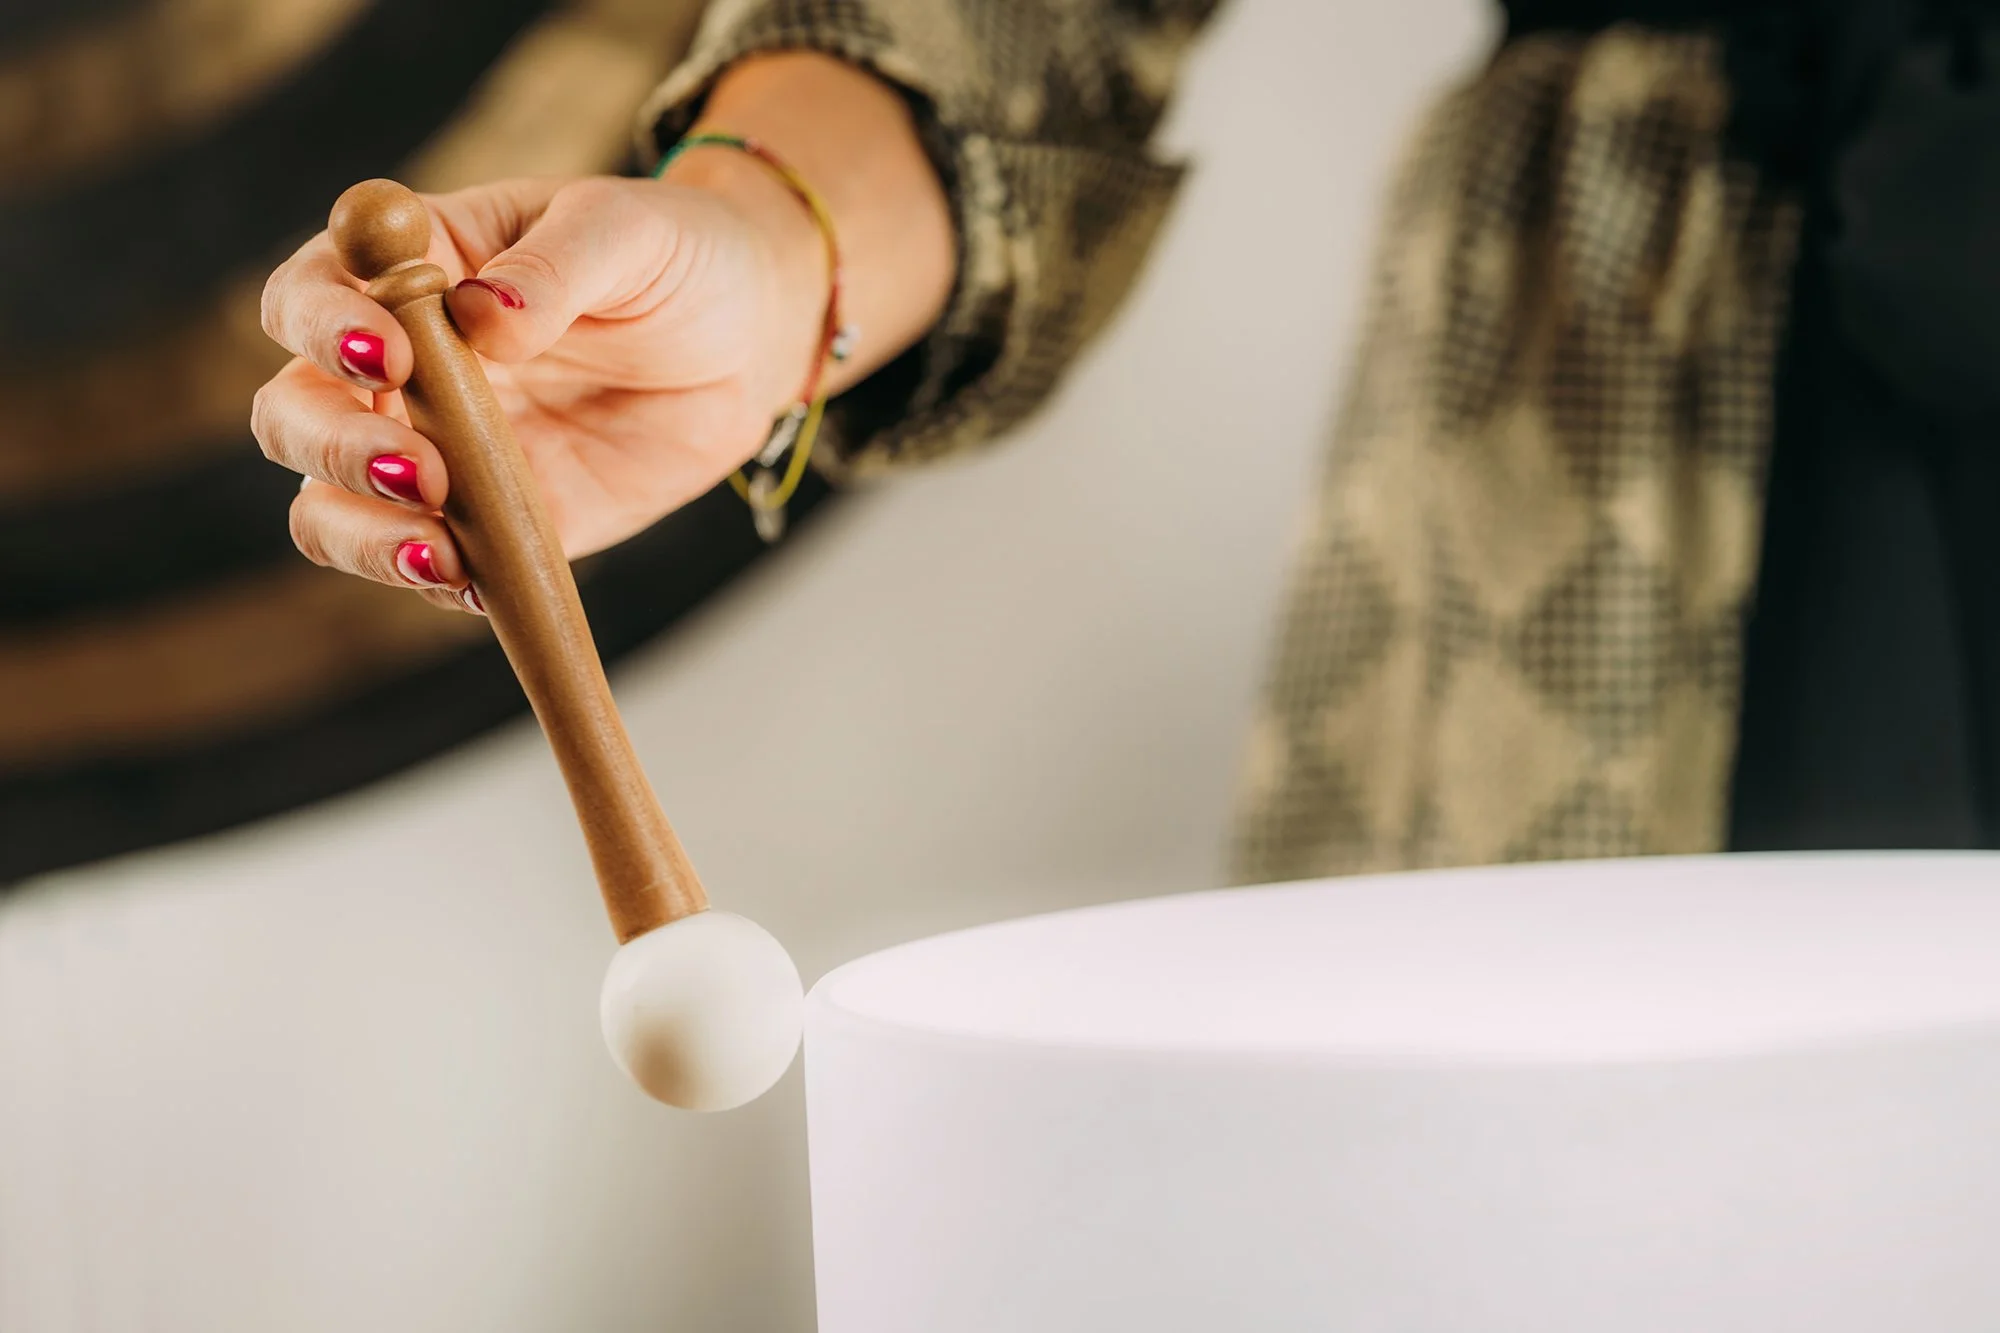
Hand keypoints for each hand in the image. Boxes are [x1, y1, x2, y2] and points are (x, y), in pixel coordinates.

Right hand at [253, 169, 825, 611]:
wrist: (746, 340)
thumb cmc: (674, 260)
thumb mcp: (630, 233)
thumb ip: (555, 267)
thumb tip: (484, 315)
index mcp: (412, 271)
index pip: (312, 292)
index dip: (323, 324)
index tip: (387, 351)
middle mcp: (398, 367)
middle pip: (295, 411)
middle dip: (334, 446)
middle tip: (421, 469)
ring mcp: (435, 453)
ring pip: (330, 506)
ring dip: (363, 534)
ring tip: (439, 551)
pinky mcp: (486, 526)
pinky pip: (426, 566)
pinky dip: (434, 581)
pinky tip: (478, 582)